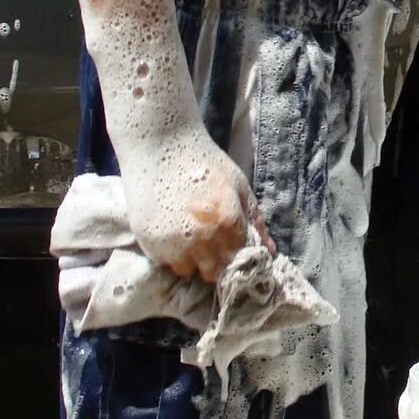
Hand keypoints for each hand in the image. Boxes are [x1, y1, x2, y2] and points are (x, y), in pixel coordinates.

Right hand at [125, 134, 271, 281]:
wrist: (161, 145)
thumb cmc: (205, 162)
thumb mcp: (238, 186)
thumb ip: (254, 220)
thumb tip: (270, 251)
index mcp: (227, 222)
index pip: (239, 261)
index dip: (239, 261)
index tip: (236, 257)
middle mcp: (200, 238)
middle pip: (214, 272)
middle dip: (217, 264)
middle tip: (213, 246)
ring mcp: (172, 243)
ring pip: (188, 271)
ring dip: (193, 260)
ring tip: (191, 236)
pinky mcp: (148, 242)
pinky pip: (165, 262)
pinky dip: (171, 253)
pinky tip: (173, 230)